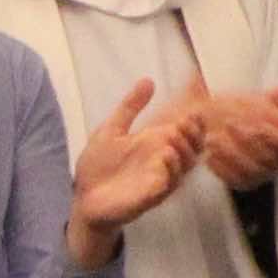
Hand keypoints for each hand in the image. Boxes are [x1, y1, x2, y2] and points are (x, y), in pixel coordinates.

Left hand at [70, 78, 207, 262]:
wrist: (83, 197)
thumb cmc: (98, 166)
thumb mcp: (112, 129)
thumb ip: (130, 107)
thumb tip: (148, 80)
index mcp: (155, 144)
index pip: (185, 132)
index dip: (195, 122)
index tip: (193, 109)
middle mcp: (162, 161)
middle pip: (193, 148)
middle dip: (194, 135)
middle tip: (186, 122)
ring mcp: (159, 179)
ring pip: (185, 166)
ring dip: (184, 150)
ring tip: (173, 135)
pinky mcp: (152, 195)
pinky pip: (170, 185)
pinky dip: (171, 170)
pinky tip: (165, 156)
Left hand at [196, 78, 277, 189]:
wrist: (229, 124)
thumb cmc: (254, 112)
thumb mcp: (270, 99)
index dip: (275, 137)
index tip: (257, 124)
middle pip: (268, 159)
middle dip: (246, 141)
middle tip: (227, 123)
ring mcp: (262, 175)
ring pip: (250, 171)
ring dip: (229, 154)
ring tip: (211, 137)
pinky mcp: (244, 184)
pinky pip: (234, 181)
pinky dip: (220, 168)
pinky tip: (208, 154)